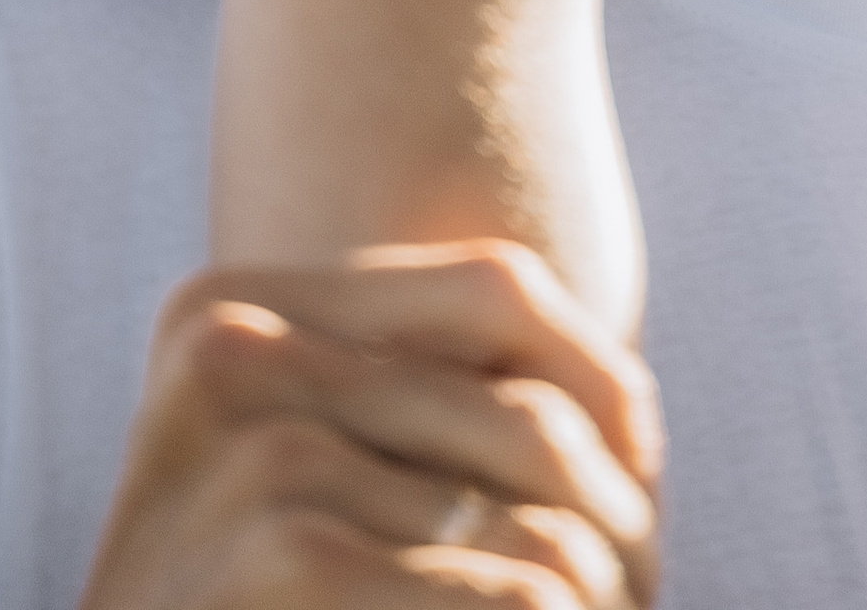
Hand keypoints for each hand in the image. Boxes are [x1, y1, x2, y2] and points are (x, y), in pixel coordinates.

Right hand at [79, 242, 661, 608]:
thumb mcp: (304, 496)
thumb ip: (413, 415)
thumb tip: (638, 429)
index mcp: (226, 312)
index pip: (498, 289)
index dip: (604, 385)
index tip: (641, 481)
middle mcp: (227, 352)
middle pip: (532, 417)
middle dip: (616, 524)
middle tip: (635, 595)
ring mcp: (247, 456)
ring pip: (539, 521)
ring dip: (596, 598)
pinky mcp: (278, 561)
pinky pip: (509, 595)